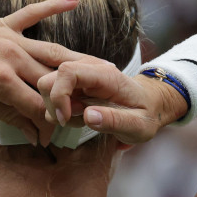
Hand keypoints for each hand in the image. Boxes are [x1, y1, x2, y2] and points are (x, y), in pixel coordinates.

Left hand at [0, 0, 88, 144]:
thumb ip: (9, 115)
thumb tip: (36, 133)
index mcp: (2, 81)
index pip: (38, 107)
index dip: (49, 126)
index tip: (56, 138)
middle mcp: (11, 56)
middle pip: (51, 81)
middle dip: (69, 100)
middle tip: (87, 112)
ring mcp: (9, 37)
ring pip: (52, 52)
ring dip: (77, 63)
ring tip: (102, 71)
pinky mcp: (3, 24)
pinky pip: (33, 14)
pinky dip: (54, 5)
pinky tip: (77, 0)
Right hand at [36, 60, 188, 143]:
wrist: (150, 105)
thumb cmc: (146, 114)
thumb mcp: (138, 125)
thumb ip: (115, 121)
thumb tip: (87, 116)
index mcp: (104, 75)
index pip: (67, 72)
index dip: (58, 96)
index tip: (66, 118)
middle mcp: (88, 71)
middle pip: (49, 79)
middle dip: (53, 106)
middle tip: (74, 121)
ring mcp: (79, 78)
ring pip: (47, 88)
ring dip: (56, 110)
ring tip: (81, 120)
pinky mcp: (75, 87)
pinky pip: (53, 97)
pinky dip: (60, 111)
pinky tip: (79, 117)